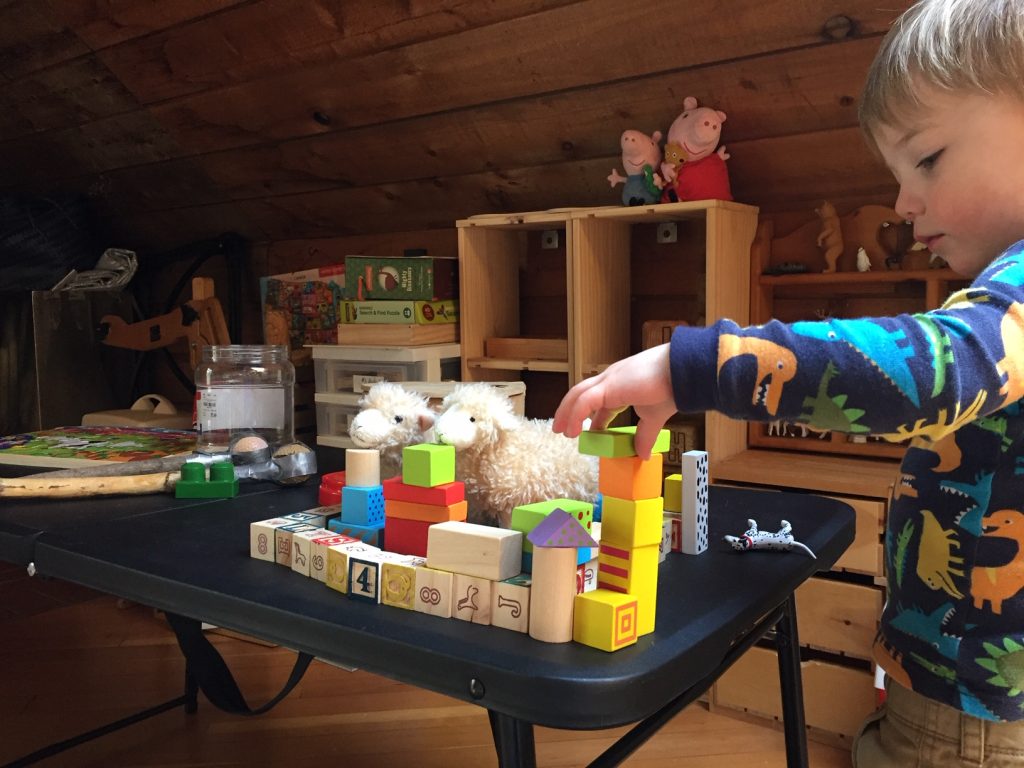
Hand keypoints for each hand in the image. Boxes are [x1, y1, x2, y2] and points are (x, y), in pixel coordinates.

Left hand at [552, 344, 676, 458]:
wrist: (681, 373)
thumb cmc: (672, 389)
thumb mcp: (654, 418)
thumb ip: (645, 436)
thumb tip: (644, 456)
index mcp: (621, 385)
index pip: (598, 400)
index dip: (590, 417)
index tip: (586, 432)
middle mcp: (611, 380)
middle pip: (581, 393)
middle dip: (569, 412)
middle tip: (562, 430)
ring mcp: (608, 380)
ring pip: (578, 395)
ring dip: (567, 413)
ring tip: (562, 431)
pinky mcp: (609, 385)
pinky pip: (584, 401)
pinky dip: (575, 416)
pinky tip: (573, 431)